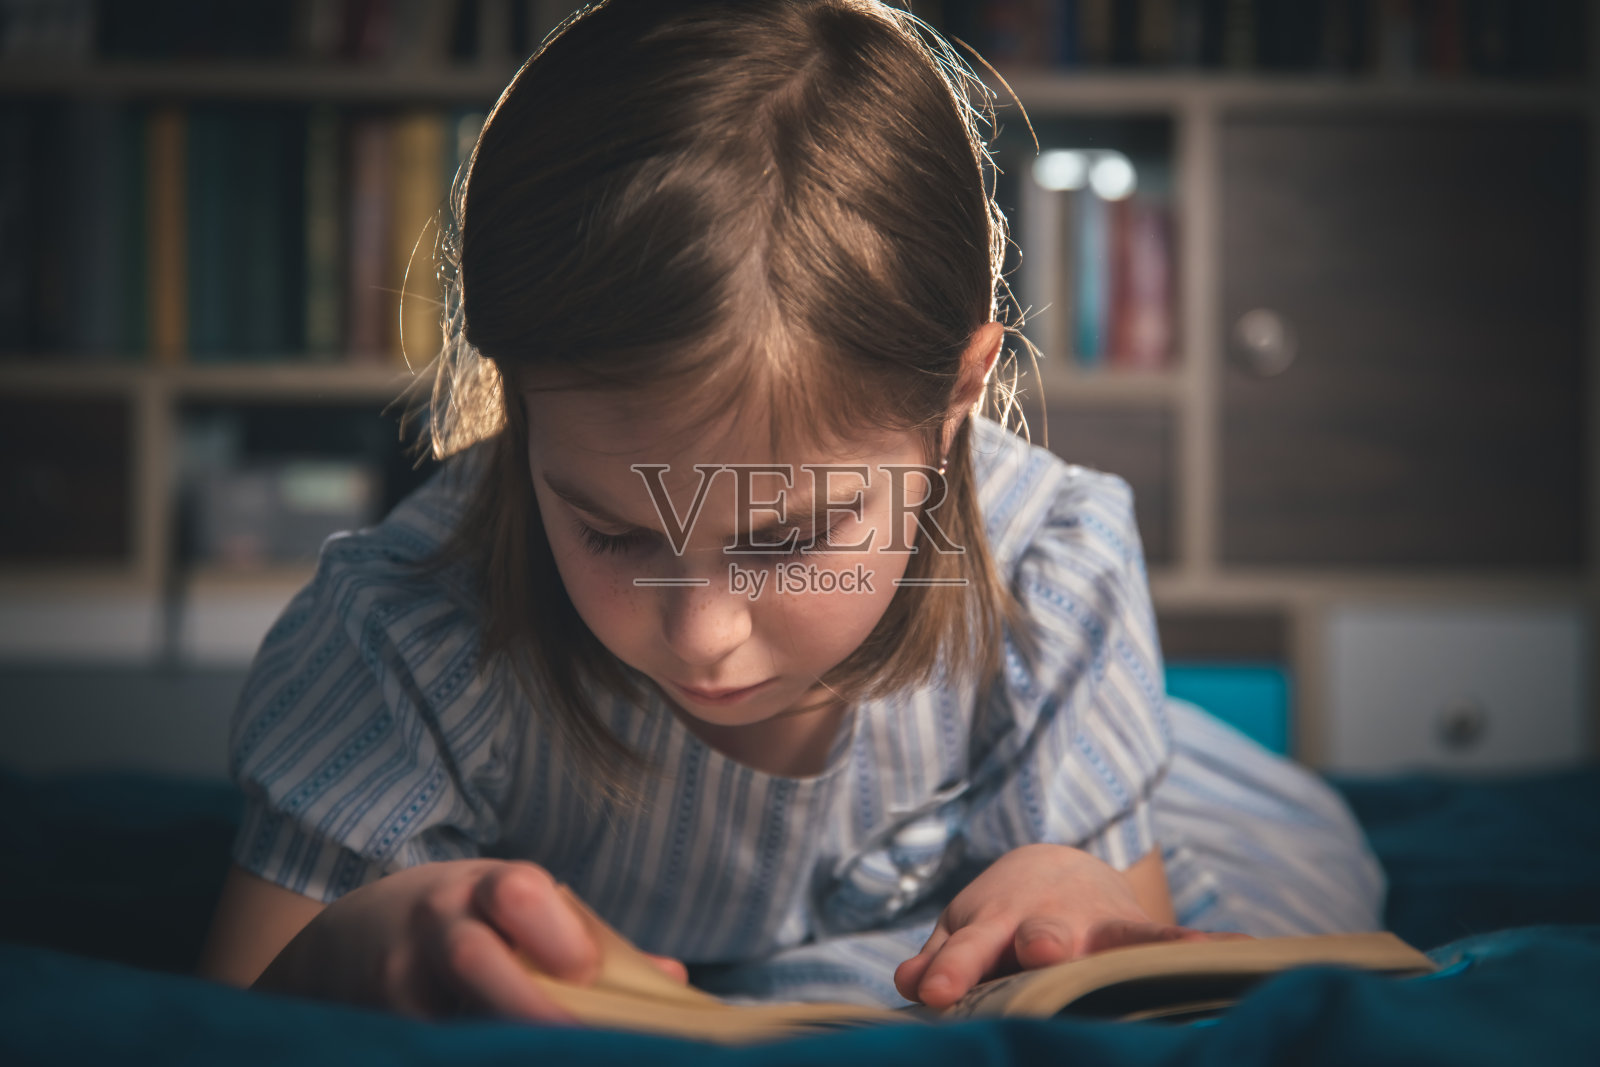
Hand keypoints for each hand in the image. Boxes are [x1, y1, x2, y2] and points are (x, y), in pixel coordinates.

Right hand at [252, 859, 686, 1020]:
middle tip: (580, 1038)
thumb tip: (670, 981)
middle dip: (531, 1007)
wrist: (345, 945)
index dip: (561, 938)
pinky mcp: (384, 1029)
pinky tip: (510, 1055)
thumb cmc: (462, 921)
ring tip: (552, 1052)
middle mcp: (433, 930)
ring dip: (501, 1042)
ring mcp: (397, 986)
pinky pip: (437, 1047)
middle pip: (474, 962)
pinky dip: (479, 1053)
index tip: (591, 975)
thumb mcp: (513, 908)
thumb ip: (587, 942)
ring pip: (450, 1024)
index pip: (519, 894)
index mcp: (480, 889)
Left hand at [893, 843, 1249, 1010]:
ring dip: (1112, 949)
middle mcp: (1046, 922)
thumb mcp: (967, 931)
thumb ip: (943, 959)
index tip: (936, 993)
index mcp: (995, 925)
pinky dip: (1198, 945)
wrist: (1059, 867)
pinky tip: (1237, 953)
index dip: (952, 972)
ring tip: (1128, 959)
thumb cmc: (1003, 918)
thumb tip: (908, 985)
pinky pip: (1166, 938)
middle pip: (1043, 935)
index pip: (968, 951)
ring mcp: (1094, 925)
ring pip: (1106, 938)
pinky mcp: (1135, 930)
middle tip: (1040, 953)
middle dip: (1043, 945)